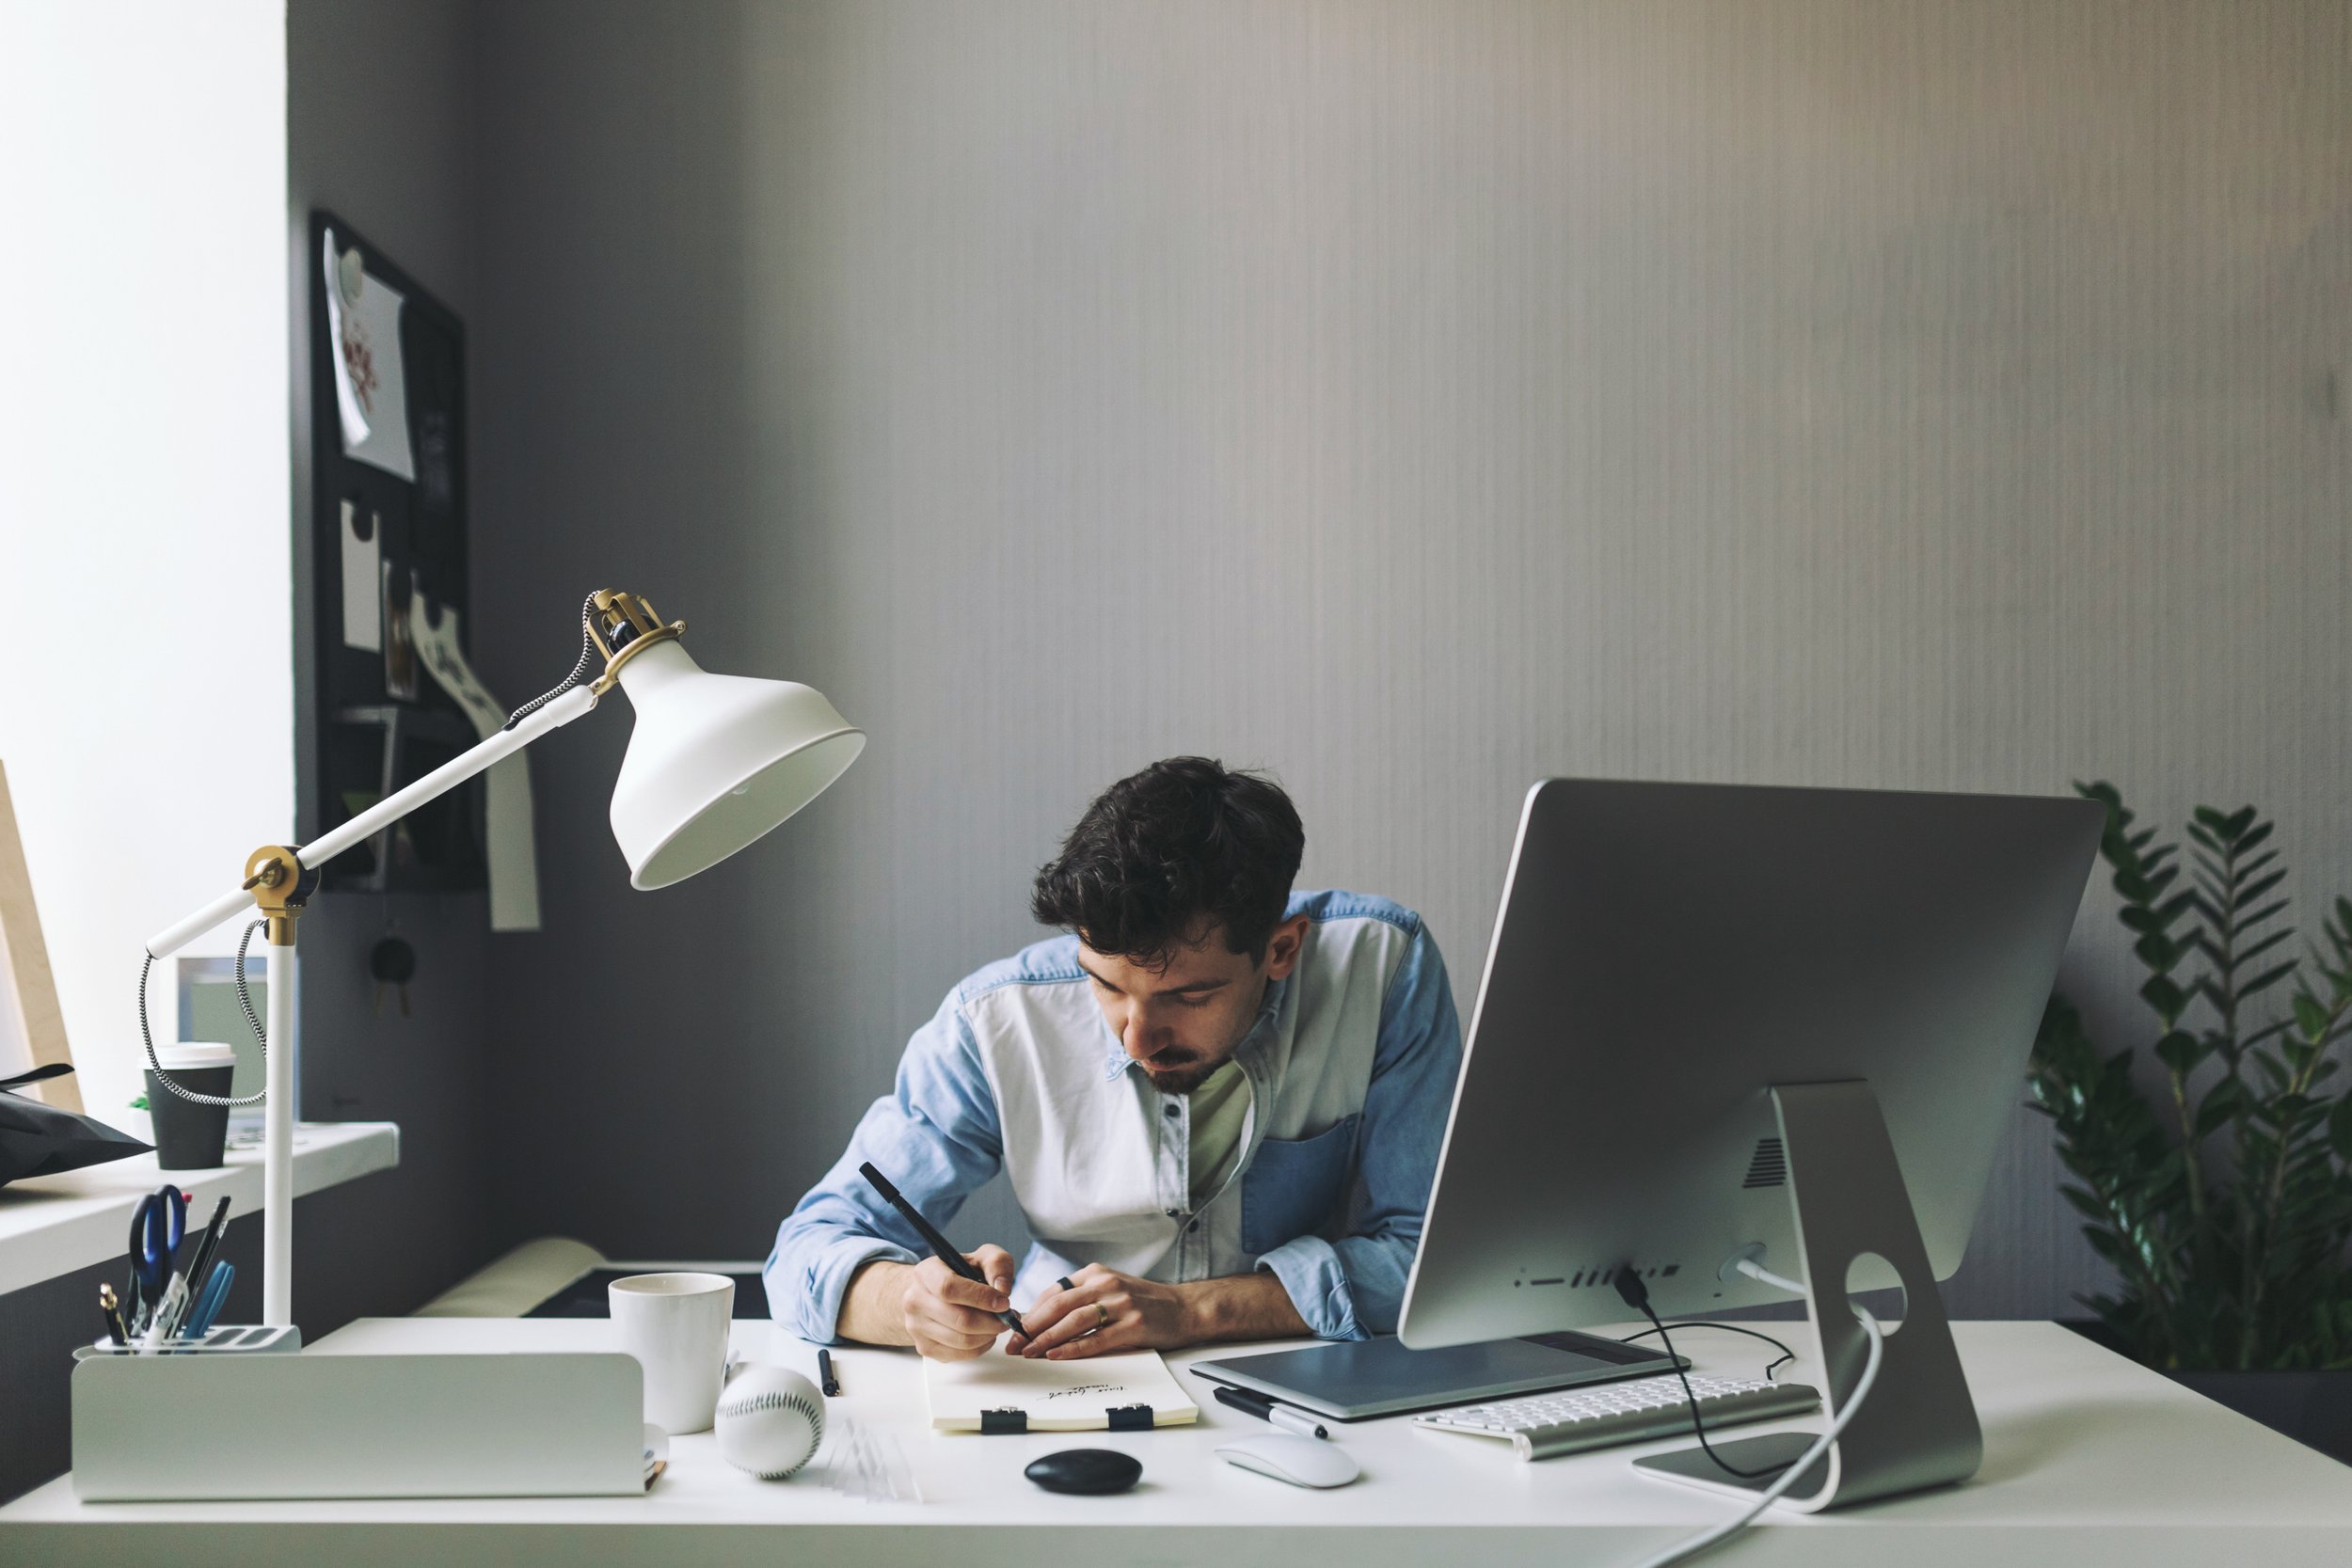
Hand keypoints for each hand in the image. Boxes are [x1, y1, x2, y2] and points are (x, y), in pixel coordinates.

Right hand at [894, 1245, 1017, 1361]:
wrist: (932, 1293)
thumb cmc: (959, 1275)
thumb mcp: (981, 1258)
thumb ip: (997, 1264)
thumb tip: (1002, 1289)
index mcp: (925, 1273)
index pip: (948, 1288)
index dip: (980, 1297)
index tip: (1003, 1302)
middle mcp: (914, 1300)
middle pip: (959, 1319)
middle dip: (992, 1321)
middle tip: (1007, 1317)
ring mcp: (916, 1327)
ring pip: (962, 1341)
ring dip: (989, 1335)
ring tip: (997, 1324)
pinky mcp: (925, 1348)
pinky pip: (960, 1355)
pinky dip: (981, 1347)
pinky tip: (985, 1334)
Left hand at [1009, 1264, 1196, 1359]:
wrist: (1185, 1309)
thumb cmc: (1143, 1303)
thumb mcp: (1109, 1289)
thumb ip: (1081, 1298)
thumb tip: (1042, 1319)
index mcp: (1095, 1273)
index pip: (1054, 1292)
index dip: (1031, 1312)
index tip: (1014, 1329)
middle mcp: (1106, 1284)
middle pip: (1059, 1305)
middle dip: (1031, 1327)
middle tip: (1013, 1344)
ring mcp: (1121, 1304)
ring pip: (1073, 1321)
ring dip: (1046, 1339)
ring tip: (1029, 1352)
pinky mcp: (1133, 1325)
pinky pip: (1096, 1339)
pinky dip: (1073, 1348)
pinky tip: (1057, 1355)